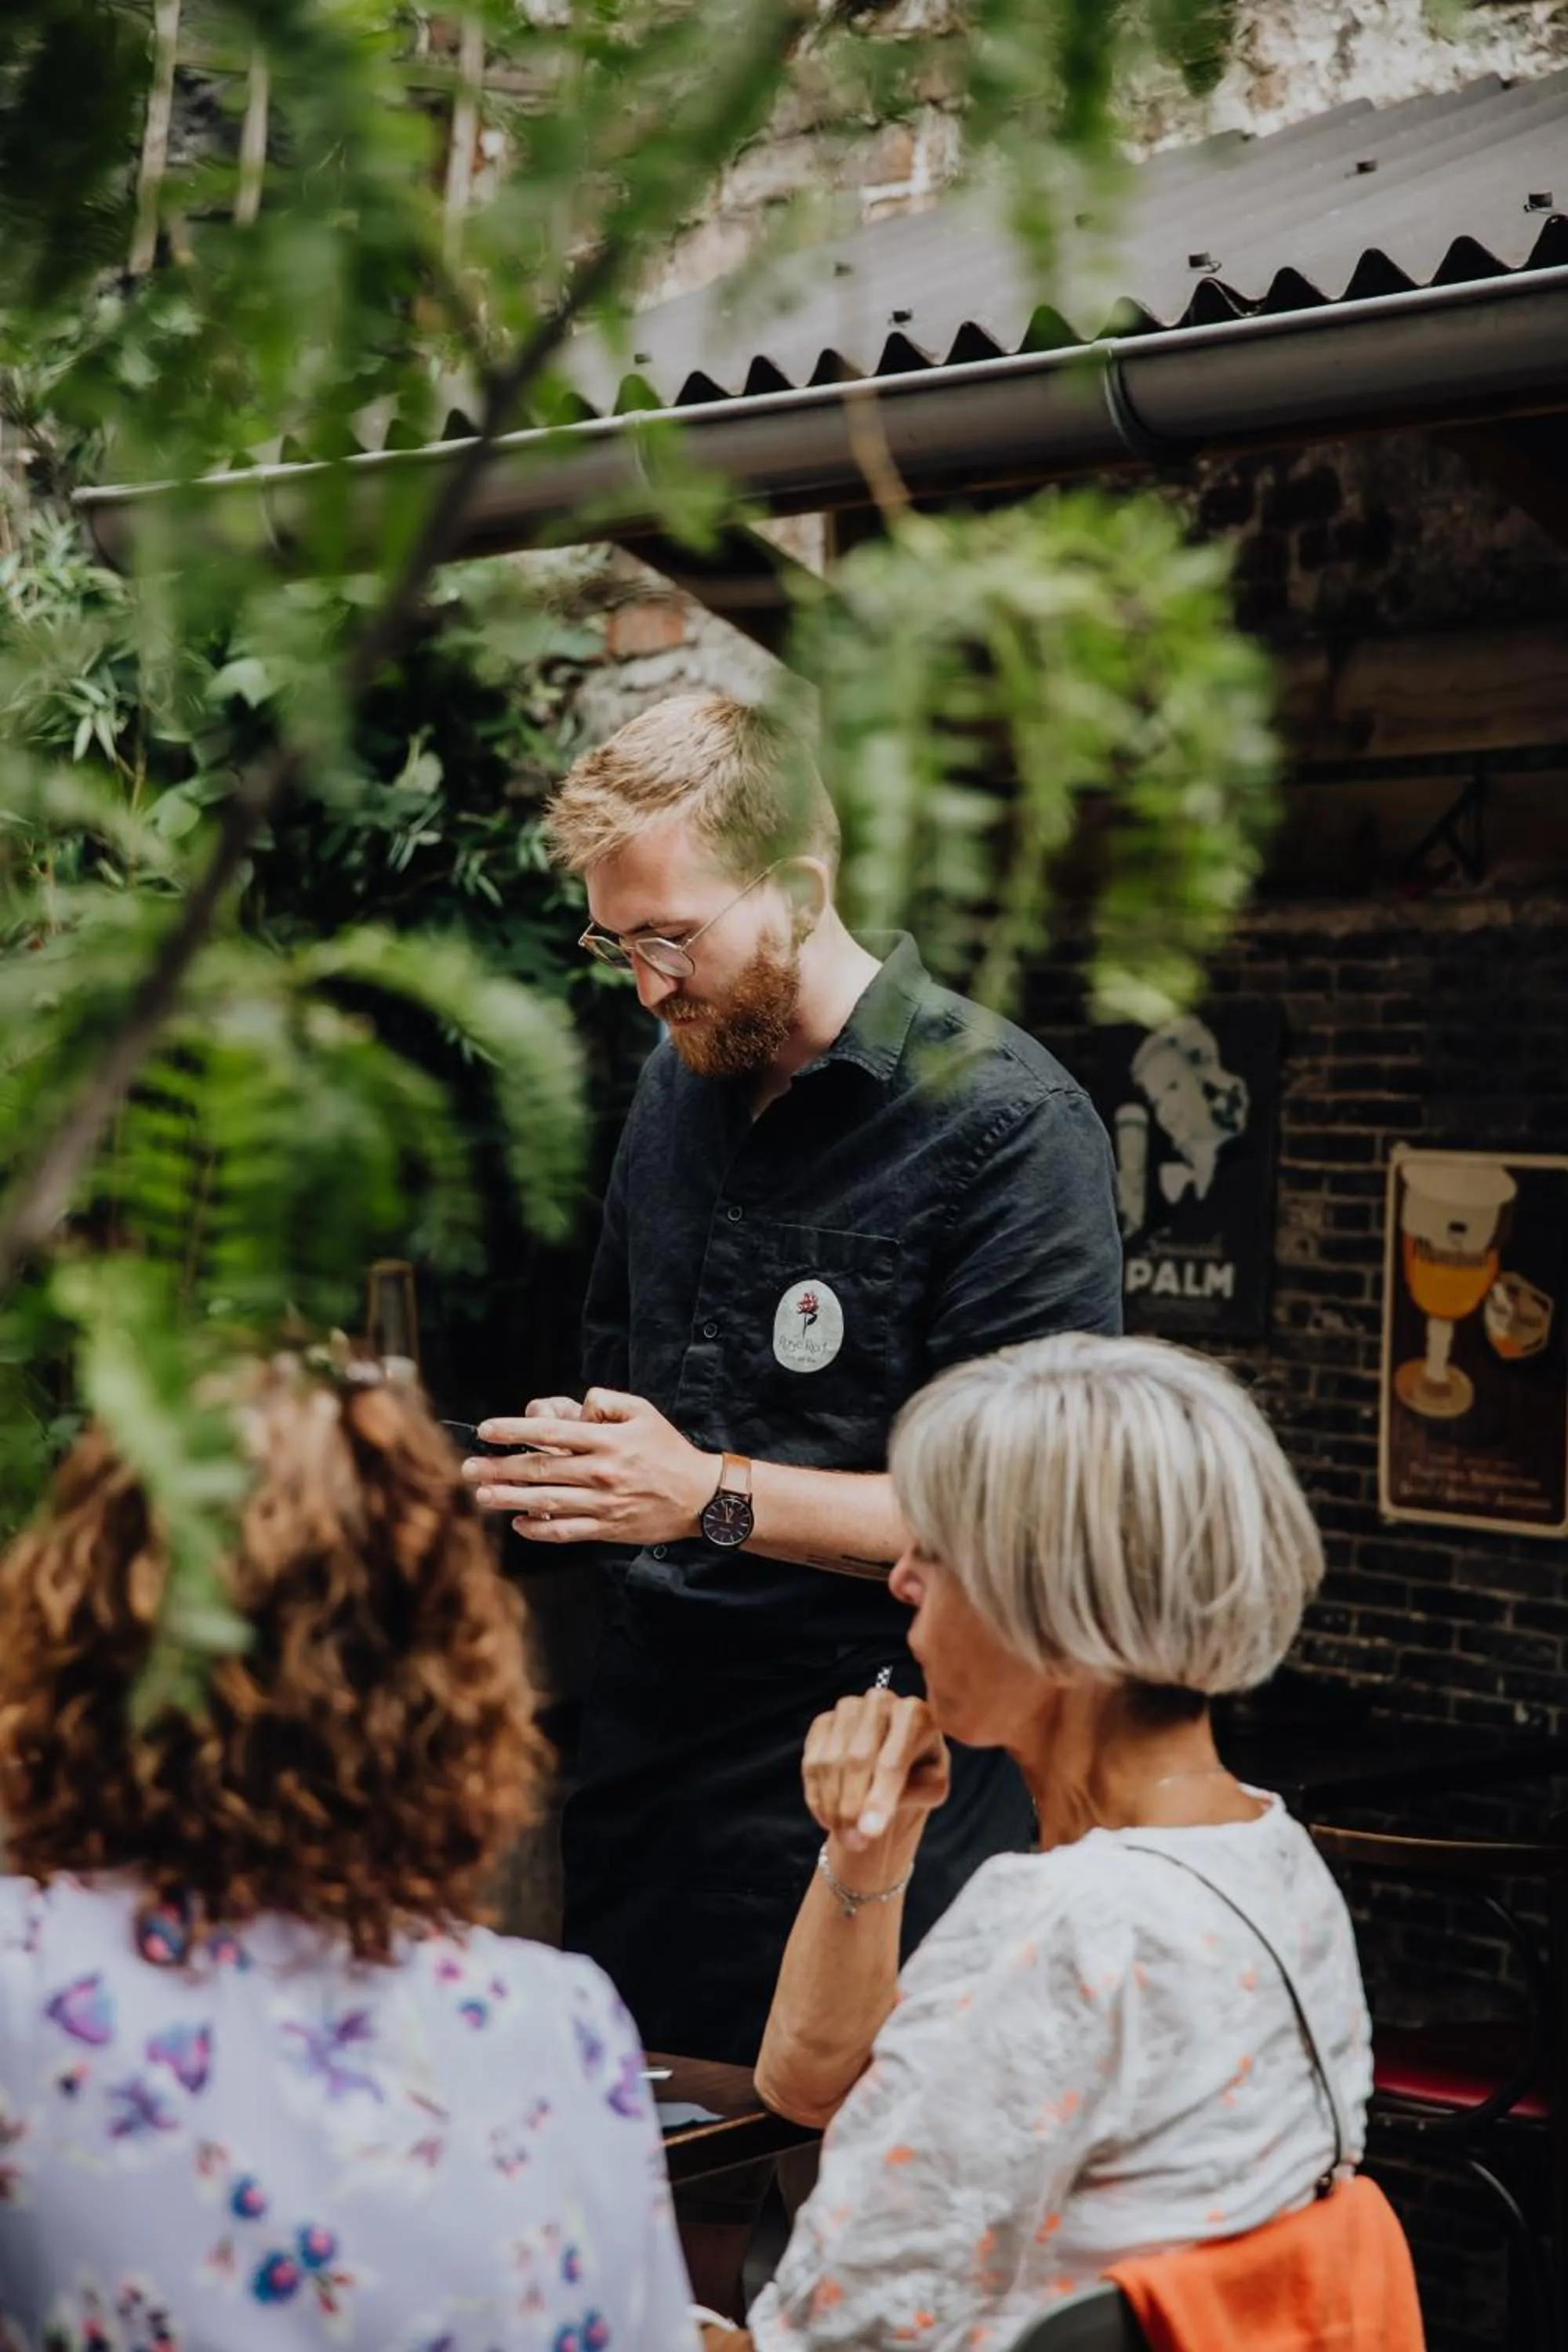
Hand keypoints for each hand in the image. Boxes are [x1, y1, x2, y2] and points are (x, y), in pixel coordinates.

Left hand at [464, 1388, 718, 1548]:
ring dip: (509, 1499)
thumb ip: (606, 1402)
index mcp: (607, 1441)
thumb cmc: (668, 1450)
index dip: (514, 1431)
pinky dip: (539, 1529)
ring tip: (482, 1495)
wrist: (699, 1496)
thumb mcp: (643, 1412)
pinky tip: (518, 1523)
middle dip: (499, 1468)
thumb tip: (576, 1407)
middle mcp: (601, 1472)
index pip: (551, 1432)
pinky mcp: (607, 1528)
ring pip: (546, 1502)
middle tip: (469, 1468)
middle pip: (539, 1469)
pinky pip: (565, 1531)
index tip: (486, 1431)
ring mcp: (603, 1503)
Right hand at [802, 1688, 949, 1856]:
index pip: (893, 1760)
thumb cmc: (921, 1773)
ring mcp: (848, 1708)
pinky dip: (817, 1797)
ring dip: (833, 1806)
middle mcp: (880, 1702)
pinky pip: (811, 1762)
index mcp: (916, 1714)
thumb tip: (868, 1827)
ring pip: (830, 1762)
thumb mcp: (932, 1789)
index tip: (870, 1833)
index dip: (880, 1798)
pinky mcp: (823, 1721)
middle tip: (855, 1841)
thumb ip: (912, 1799)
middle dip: (853, 1806)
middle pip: (858, 1759)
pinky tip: (830, 1818)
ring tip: (846, 1835)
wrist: (896, 1760)